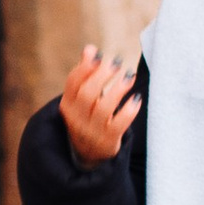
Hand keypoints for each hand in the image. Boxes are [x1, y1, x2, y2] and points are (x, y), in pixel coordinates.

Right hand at [60, 48, 139, 166]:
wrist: (88, 156)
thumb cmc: (87, 118)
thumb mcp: (81, 98)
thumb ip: (86, 74)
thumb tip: (90, 49)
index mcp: (67, 105)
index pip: (73, 83)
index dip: (85, 68)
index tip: (100, 56)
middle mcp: (76, 119)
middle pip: (87, 94)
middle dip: (102, 76)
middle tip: (117, 63)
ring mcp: (91, 132)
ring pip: (103, 109)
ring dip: (118, 90)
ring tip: (129, 76)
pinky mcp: (108, 142)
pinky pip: (118, 125)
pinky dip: (128, 111)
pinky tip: (136, 99)